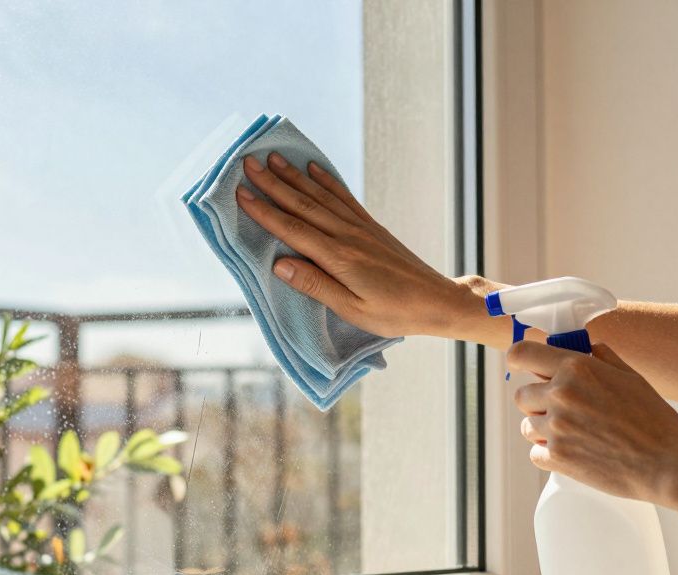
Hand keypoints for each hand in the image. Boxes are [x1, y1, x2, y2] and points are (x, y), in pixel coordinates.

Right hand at [235, 152, 487, 338]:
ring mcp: (360, 228)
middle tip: (248, 164)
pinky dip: (327, 181)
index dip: (265, 211)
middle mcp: (348, 236)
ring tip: (272, 158)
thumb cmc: (394, 313)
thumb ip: (315, 285)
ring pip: (321, 196)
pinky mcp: (371, 227)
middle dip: (273, 184)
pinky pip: (344, 197)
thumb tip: (279, 264)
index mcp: (339, 258)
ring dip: (294, 176)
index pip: (293, 230)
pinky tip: (313, 169)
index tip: (241, 193)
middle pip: (303, 205)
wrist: (436, 301)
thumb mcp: (353, 309)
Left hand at [507, 340, 677, 505]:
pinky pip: (535, 453)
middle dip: (537, 402)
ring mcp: (556, 427)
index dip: (519, 360)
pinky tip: (575, 452)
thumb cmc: (654, 420)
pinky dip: (550, 455)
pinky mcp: (557, 457)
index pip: (520, 353)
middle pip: (521, 395)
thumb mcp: (631, 377)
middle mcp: (561, 394)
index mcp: (576, 368)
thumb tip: (584, 347)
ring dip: (544, 430)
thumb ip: (601, 358)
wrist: (667, 463)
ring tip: (575, 434)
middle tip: (564, 411)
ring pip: (527, 426)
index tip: (524, 368)